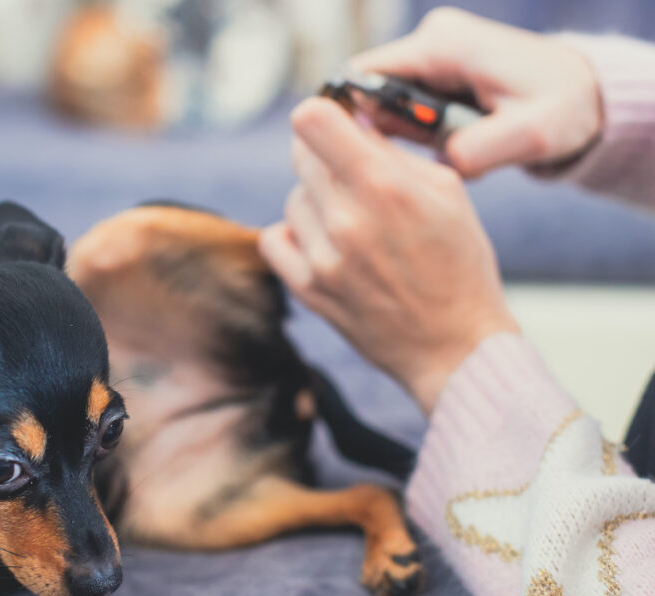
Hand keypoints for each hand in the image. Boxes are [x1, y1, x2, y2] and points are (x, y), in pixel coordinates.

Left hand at [260, 97, 519, 413]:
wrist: (454, 346)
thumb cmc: (459, 266)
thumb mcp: (446, 193)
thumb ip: (393, 153)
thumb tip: (353, 120)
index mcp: (384, 188)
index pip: (313, 121)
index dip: (323, 113)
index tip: (335, 120)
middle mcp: (346, 221)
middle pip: (301, 156)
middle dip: (326, 155)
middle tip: (353, 175)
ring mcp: (321, 258)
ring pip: (292, 199)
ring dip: (315, 201)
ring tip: (352, 221)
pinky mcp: (307, 288)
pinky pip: (273, 239)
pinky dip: (292, 235)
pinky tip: (323, 242)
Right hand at [350, 7, 601, 177]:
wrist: (589, 95)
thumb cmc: (563, 109)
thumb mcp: (530, 135)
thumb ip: (481, 149)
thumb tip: (442, 162)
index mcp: (443, 46)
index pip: (363, 73)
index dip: (346, 114)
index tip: (349, 155)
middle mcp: (431, 41)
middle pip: (368, 88)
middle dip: (373, 131)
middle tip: (390, 167)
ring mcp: (433, 56)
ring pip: (383, 100)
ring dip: (392, 134)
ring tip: (419, 158)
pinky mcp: (437, 73)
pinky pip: (401, 105)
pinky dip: (407, 133)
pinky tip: (428, 152)